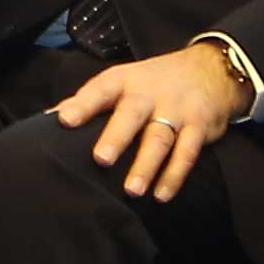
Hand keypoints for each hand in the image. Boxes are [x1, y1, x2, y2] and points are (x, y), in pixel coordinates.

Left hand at [54, 42, 251, 199]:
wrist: (211, 68)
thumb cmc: (155, 83)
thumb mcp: (125, 81)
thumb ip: (91, 100)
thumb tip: (52, 117)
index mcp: (126, 81)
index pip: (101, 89)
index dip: (82, 104)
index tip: (64, 120)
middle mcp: (150, 93)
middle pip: (132, 114)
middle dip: (116, 137)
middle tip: (101, 160)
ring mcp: (176, 109)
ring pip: (160, 138)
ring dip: (146, 165)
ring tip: (131, 190)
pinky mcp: (199, 126)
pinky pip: (187, 153)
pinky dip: (174, 175)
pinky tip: (161, 195)